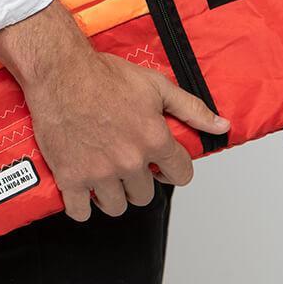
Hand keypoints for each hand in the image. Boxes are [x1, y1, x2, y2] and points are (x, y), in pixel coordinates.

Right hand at [0, 0, 229, 220]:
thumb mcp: (155, 84)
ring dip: (112, 195)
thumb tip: (221, 126)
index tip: (162, 164)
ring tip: (104, 175)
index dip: (173, 169)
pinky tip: (82, 190)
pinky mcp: (71, 177)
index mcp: (154, 139)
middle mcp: (130, 161)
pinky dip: (82, 205)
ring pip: (116, 206)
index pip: (181, 175)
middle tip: (126, 163)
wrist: (60, 71)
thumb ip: (191, 108)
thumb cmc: (104, 74)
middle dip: (139, 181)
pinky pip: (80, 212)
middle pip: (145, 194)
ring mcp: (99, 172)